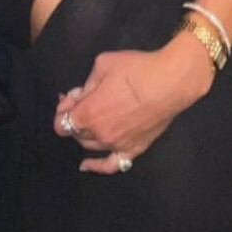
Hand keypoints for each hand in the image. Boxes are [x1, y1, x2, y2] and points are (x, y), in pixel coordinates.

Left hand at [53, 36, 212, 174]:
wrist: (171, 82)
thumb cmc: (136, 69)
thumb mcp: (103, 65)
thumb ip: (85, 84)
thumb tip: (78, 96)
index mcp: (88, 114)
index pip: (61, 123)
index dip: (63, 110)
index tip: (71, 98)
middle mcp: (99, 135)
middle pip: (76, 133)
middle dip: (75, 118)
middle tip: (85, 101)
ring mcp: (116, 145)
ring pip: (90, 147)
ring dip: (86, 134)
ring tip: (93, 119)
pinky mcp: (134, 150)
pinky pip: (111, 165)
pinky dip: (96, 167)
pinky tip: (87, 165)